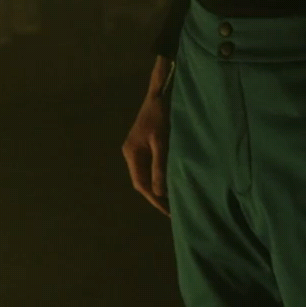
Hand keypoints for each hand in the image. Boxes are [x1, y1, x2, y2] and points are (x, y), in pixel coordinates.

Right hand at [121, 85, 170, 215]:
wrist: (160, 94)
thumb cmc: (161, 117)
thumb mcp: (162, 142)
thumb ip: (160, 167)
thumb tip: (159, 193)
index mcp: (132, 153)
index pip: (140, 183)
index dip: (153, 199)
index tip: (168, 212)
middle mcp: (131, 153)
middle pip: (142, 181)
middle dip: (156, 196)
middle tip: (174, 210)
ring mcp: (138, 149)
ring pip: (146, 174)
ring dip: (158, 187)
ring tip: (174, 200)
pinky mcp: (146, 145)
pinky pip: (151, 166)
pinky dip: (160, 176)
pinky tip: (171, 181)